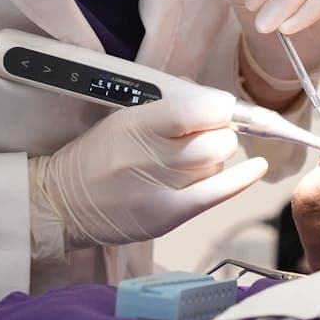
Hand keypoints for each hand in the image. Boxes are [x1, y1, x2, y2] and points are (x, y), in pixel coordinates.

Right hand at [35, 87, 267, 249]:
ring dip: (215, 157)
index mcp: (137, 123)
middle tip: (204, 136)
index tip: (221, 108)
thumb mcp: (124, 119)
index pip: (194, 110)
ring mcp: (160, 188)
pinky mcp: (167, 215)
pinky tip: (257, 168)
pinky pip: (216, 193)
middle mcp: (150, 155)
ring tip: (190, 161)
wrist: (62, 203)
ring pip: (217, 163)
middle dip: (219, 133)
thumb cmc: (97, 157)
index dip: (217, 107)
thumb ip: (169, 110)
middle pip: (215, 139)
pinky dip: (241, 179)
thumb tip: (214, 103)